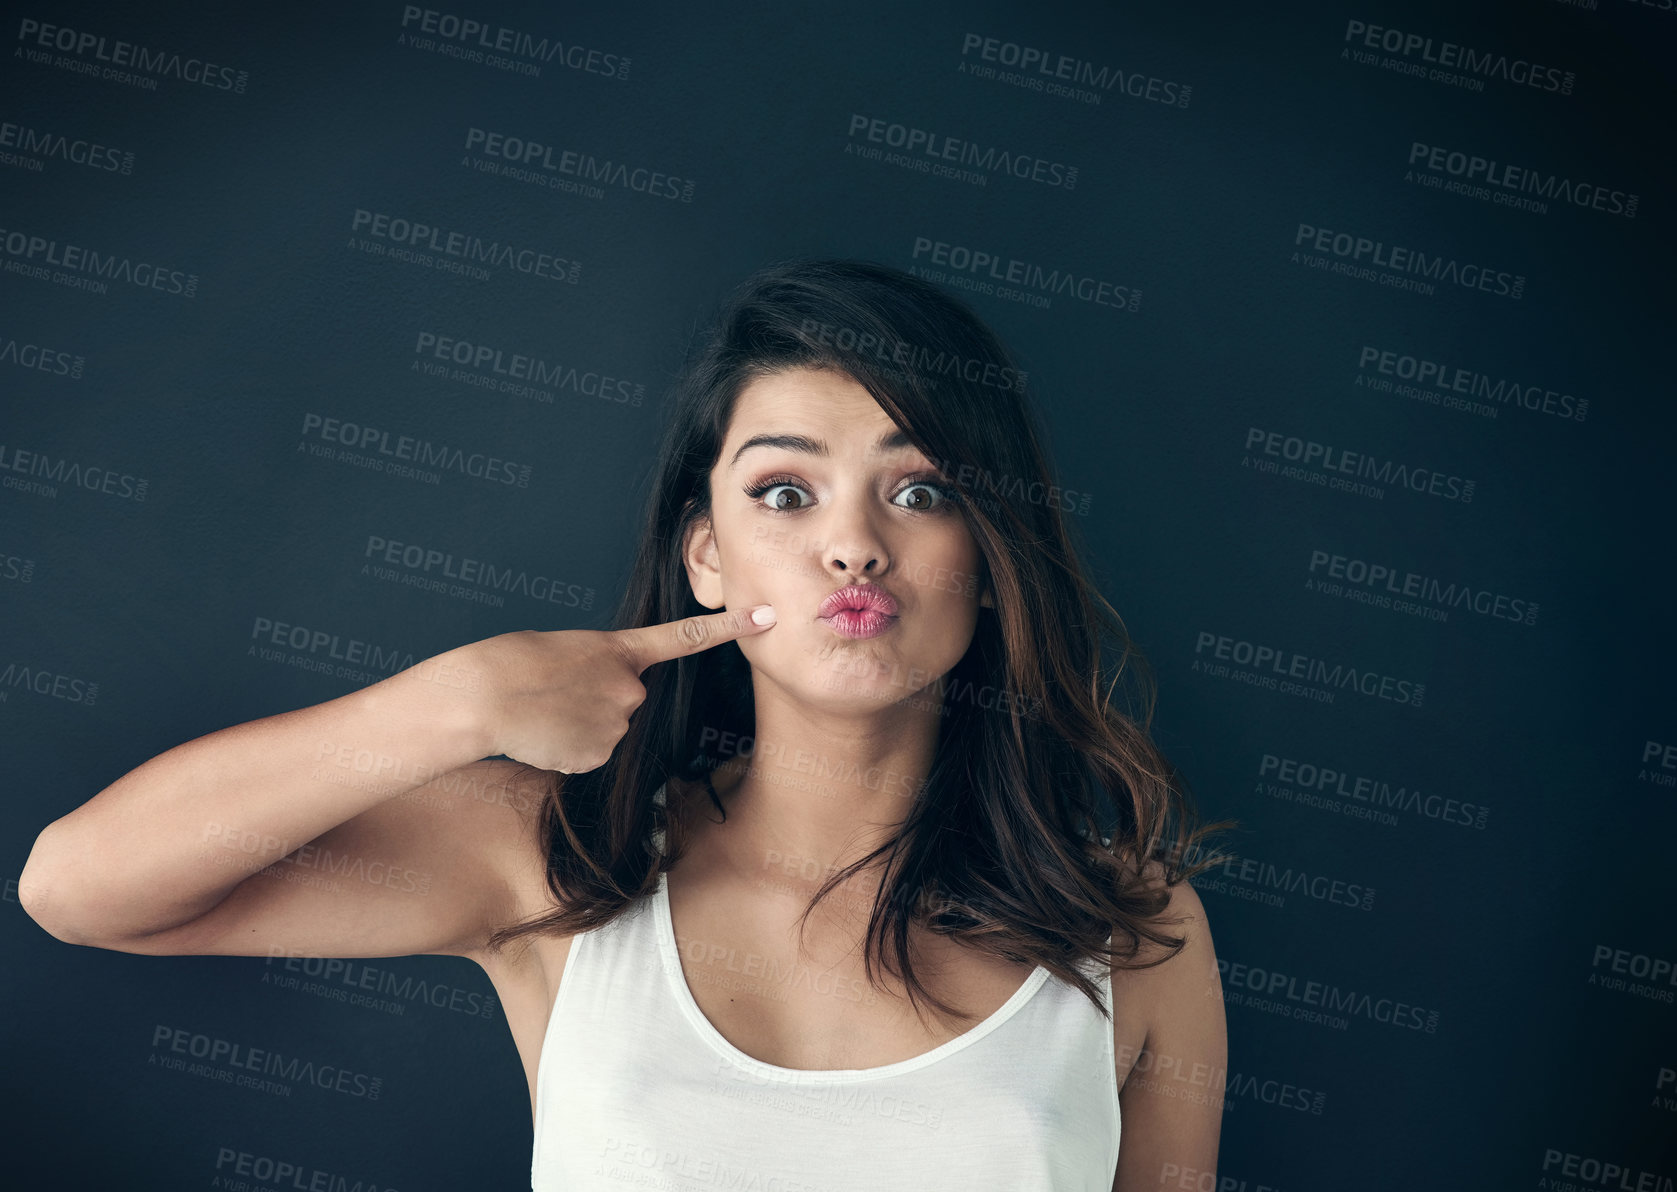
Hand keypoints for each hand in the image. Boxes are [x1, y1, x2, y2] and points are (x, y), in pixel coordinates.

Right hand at [471, 605, 775, 772]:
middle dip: (596, 701)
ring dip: (578, 726)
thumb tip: (602, 697)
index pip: (686, 637)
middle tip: (555, 694)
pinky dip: (566, 749)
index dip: (730, 627)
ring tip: (543, 713)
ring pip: (606, 730)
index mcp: (620, 650)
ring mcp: (618, 724)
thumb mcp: (565, 650)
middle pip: (627, 700)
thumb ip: (598, 669)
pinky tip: (542, 736)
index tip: (766, 617)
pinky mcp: (599, 756)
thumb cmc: (512, 663)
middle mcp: (630, 688)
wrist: (484, 697)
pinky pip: (588, 754)